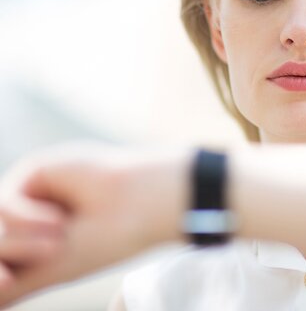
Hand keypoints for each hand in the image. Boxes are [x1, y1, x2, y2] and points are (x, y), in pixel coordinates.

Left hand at [0, 143, 190, 308]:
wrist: (139, 204)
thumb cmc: (109, 239)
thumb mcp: (53, 269)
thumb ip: (14, 284)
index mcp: (38, 243)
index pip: (2, 262)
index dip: (0, 276)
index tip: (9, 283)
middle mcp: (31, 219)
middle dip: (9, 256)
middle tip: (38, 262)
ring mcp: (30, 196)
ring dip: (24, 242)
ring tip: (61, 239)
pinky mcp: (33, 173)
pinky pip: (4, 204)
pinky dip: (26, 217)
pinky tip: (60, 219)